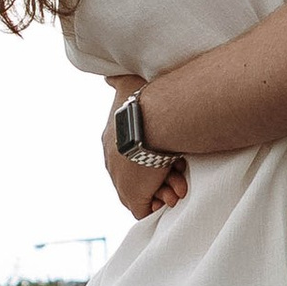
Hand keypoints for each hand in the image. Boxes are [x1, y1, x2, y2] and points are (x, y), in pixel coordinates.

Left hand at [102, 81, 188, 220]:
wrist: (150, 121)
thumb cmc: (144, 100)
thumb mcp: (125, 84)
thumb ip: (116, 82)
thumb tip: (107, 77)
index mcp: (112, 140)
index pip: (131, 153)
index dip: (153, 155)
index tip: (172, 154)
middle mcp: (114, 161)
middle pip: (140, 174)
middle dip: (163, 176)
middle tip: (179, 173)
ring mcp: (122, 180)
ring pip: (145, 191)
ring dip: (166, 189)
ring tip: (179, 185)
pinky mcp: (132, 195)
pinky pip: (145, 209)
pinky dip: (160, 204)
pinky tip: (173, 194)